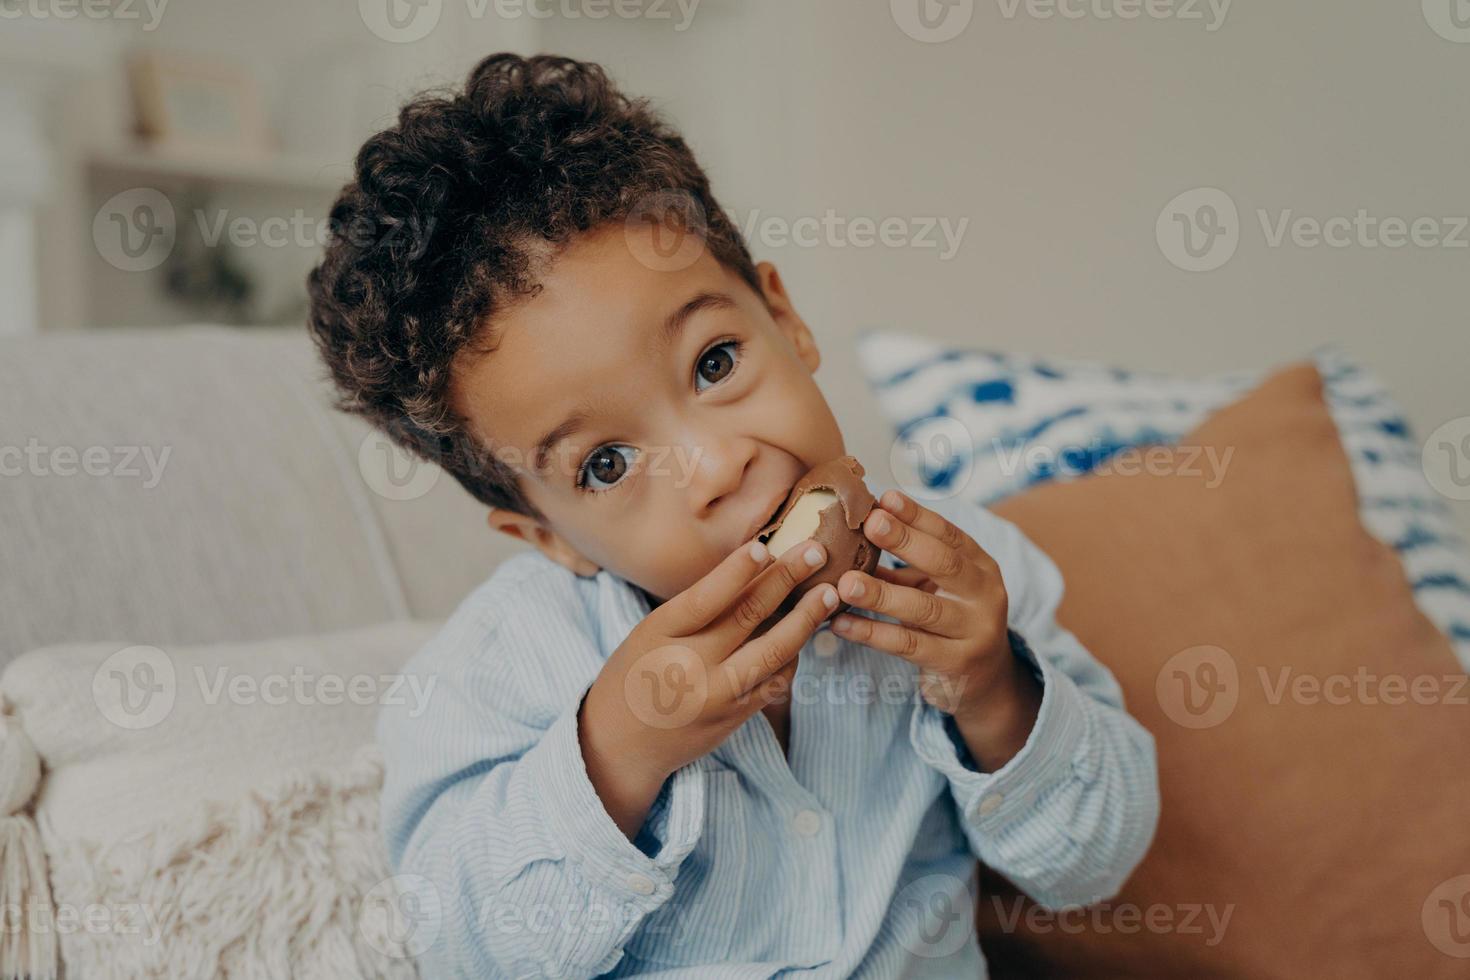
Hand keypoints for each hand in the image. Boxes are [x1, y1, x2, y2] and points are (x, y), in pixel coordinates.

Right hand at [580, 535, 837, 837]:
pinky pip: (776, 680)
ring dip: (806, 619)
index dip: (737, 571)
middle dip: (787, 579)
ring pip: (774, 650)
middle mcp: (690, 663)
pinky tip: (804, 634)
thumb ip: (695, 608)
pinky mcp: (736, 715)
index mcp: (660, 633)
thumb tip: (754, 571)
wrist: (622, 744)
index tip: (765, 546)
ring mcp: (716, 693)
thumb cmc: (637, 672)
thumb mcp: (650, 631)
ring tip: (827, 594)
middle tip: (815, 552)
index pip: (705, 597)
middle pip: (748, 615)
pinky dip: (794, 654)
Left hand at [828, 490, 1042, 768]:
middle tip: (871, 524)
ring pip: (924, 608)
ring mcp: (975, 630)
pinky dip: (871, 633)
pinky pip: (908, 645)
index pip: (949, 534)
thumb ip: (906, 563)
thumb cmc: (951, 620)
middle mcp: (985, 594)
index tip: (885, 498)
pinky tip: (841, 623)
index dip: (917, 515)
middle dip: (906, 541)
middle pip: (944, 563)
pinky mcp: (956, 663)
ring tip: (845, 583)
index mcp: (981, 566)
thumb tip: (859, 529)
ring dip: (881, 594)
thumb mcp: (937, 586)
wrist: (986, 679)